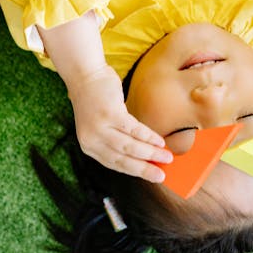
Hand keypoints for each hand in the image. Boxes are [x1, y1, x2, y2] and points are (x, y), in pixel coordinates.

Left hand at [68, 65, 172, 182]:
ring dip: (151, 154)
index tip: (151, 177)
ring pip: (130, 146)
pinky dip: (149, 137)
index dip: (135, 171)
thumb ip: (115, 140)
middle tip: (161, 176)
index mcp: (89, 146)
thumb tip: (144, 154)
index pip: (114, 164)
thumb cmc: (96, 100)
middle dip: (145, 169)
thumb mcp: (100, 125)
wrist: (85, 75)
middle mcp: (92, 139)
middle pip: (122, 159)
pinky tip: (160, 141)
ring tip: (167, 157)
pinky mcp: (110, 114)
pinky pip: (134, 130)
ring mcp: (100, 127)